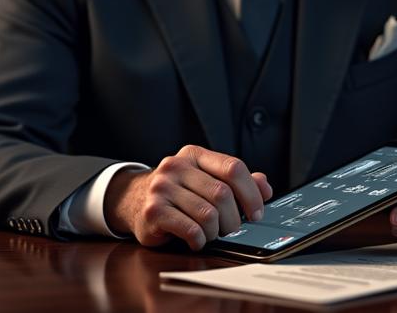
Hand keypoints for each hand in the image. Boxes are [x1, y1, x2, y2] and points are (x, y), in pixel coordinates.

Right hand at [104, 145, 272, 250]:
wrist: (132, 200)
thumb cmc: (176, 193)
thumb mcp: (204, 180)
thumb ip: (235, 181)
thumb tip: (264, 186)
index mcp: (194, 155)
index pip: (233, 168)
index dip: (251, 193)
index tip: (256, 212)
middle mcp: (176, 166)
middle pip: (223, 194)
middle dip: (233, 219)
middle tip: (230, 229)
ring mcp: (162, 188)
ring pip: (208, 215)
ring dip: (216, 232)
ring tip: (210, 234)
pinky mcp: (153, 211)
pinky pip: (191, 229)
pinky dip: (200, 240)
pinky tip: (196, 239)